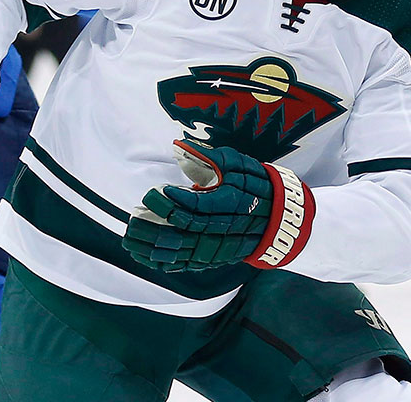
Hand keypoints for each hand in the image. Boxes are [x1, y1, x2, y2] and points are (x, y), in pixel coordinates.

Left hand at [122, 139, 314, 271]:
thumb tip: (180, 146)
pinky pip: (187, 264)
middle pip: (183, 231)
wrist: (279, 216)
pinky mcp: (215, 257)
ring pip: (182, 251)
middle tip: (133, 217)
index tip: (153, 193)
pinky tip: (146, 257)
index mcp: (228, 203)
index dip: (171, 201)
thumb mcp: (237, 163)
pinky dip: (165, 262)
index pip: (195, 206)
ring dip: (153, 246)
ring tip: (131, 238)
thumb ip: (208, 156)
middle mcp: (223, 228)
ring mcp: (219, 246)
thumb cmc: (254, 184)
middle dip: (155, 226)